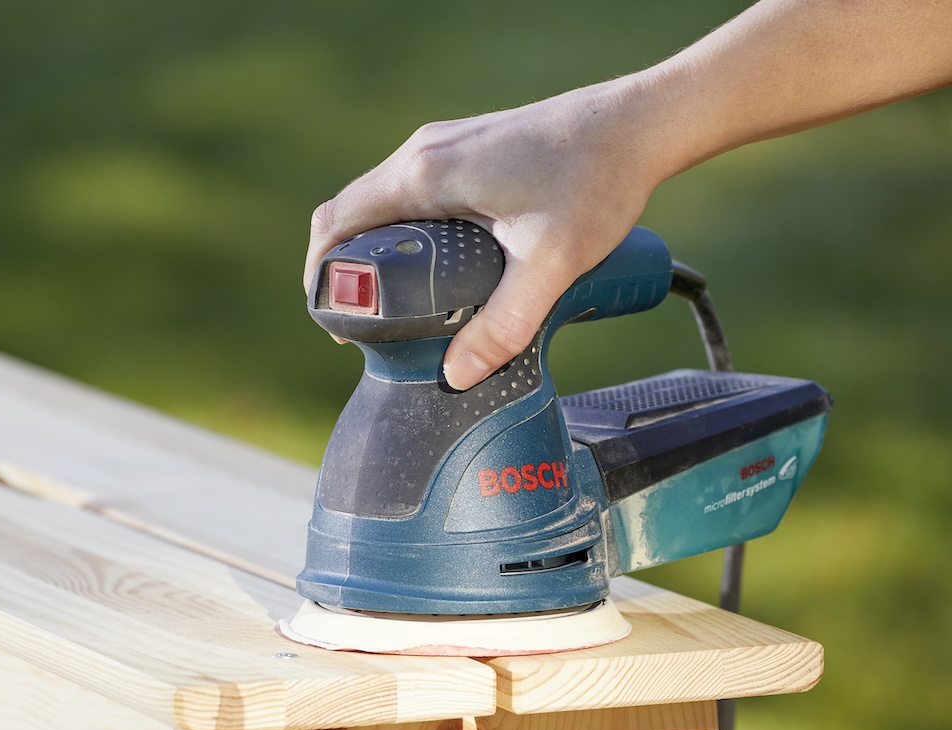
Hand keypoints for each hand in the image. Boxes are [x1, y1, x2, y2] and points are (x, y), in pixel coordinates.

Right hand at [304, 79, 663, 389]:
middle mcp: (423, 152)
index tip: (332, 318)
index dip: (322, 273)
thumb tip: (458, 375)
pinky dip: (400, 228)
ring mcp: (443, 144)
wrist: (638, 124)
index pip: (338, 221)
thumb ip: (505, 324)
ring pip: (380, 199)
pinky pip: (410, 190)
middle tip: (364, 322)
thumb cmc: (595, 180)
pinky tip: (433, 263)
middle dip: (345, 267)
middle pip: (351, 211)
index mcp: (424, 175)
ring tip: (395, 302)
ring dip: (373, 247)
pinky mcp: (466, 149)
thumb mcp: (550, 264)